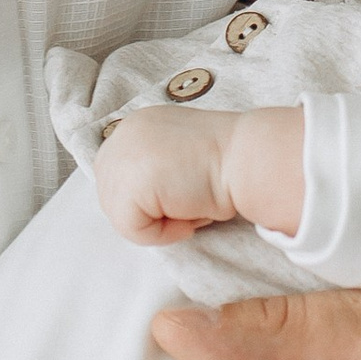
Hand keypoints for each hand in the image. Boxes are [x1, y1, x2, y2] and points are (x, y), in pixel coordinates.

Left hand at [95, 106, 303, 243]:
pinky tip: (190, 216)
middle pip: (112, 197)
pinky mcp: (128, 185)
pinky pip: (133, 229)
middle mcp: (123, 134)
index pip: (119, 175)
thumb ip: (155, 168)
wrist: (248, 158)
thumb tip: (145, 199)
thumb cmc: (229, 161)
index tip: (185, 190)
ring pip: (122, 216)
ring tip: (192, 205)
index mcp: (137, 125)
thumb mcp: (180, 156)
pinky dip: (163, 234)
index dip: (150, 196)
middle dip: (148, 211)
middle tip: (189, 201)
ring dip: (159, 223)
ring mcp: (122, 157)